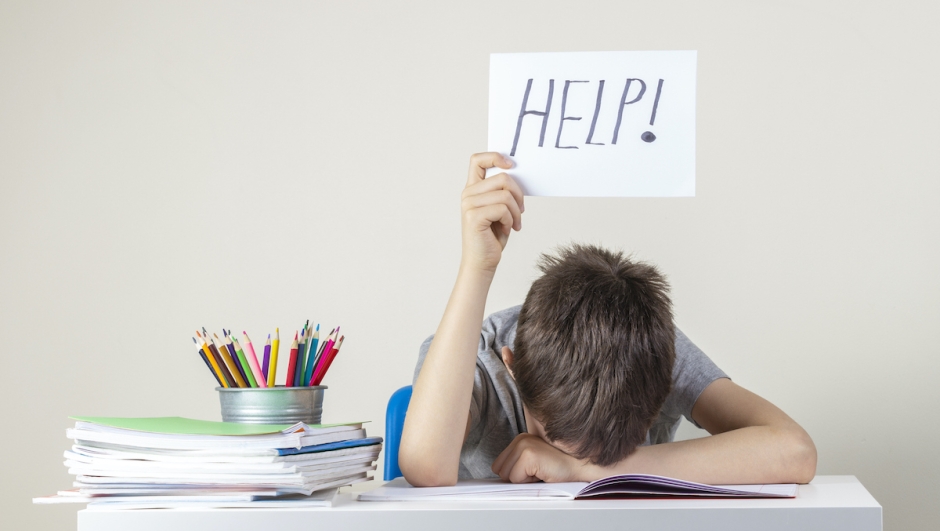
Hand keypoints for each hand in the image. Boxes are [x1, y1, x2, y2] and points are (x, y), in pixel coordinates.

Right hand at [460, 152, 522, 274]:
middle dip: (518, 194)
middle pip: (502, 177)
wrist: (482, 262)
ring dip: (516, 211)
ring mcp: (469, 204)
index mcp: (473, 189)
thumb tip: (515, 174)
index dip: (495, 157)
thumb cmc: (492, 236)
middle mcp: (468, 194)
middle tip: (521, 210)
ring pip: (505, 194)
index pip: (478, 160)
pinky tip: (507, 229)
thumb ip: (502, 191)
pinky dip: (511, 219)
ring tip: (515, 223)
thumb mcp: (499, 209)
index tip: (511, 165)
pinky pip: (503, 208)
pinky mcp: (474, 216)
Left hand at [491, 433, 590, 483]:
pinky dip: (529, 482)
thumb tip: (500, 478)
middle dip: (518, 477)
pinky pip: (515, 478)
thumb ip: (517, 465)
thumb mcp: (534, 464)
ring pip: (506, 475)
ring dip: (524, 480)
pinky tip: (543, 472)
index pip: (498, 466)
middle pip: (500, 470)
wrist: (581, 467)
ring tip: (541, 471)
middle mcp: (520, 439)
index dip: (516, 475)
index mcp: (519, 440)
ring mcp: (523, 445)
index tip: (534, 471)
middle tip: (539, 471)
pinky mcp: (528, 454)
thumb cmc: (559, 469)